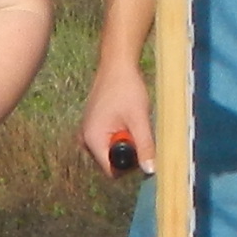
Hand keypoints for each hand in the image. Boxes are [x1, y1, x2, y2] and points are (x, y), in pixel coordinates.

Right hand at [77, 61, 153, 176]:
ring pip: (112, 152)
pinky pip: (109, 142)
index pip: (112, 171)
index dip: (130, 166)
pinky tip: (127, 120)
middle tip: (138, 131)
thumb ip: (144, 146)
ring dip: (126, 143)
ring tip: (133, 123)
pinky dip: (121, 136)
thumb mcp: (139, 119)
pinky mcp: (94, 127)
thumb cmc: (127, 88)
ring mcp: (88, 134)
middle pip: (112, 163)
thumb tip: (150, 170)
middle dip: (129, 153)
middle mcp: (86, 140)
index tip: (142, 148)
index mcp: (93, 140)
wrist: (117, 65)